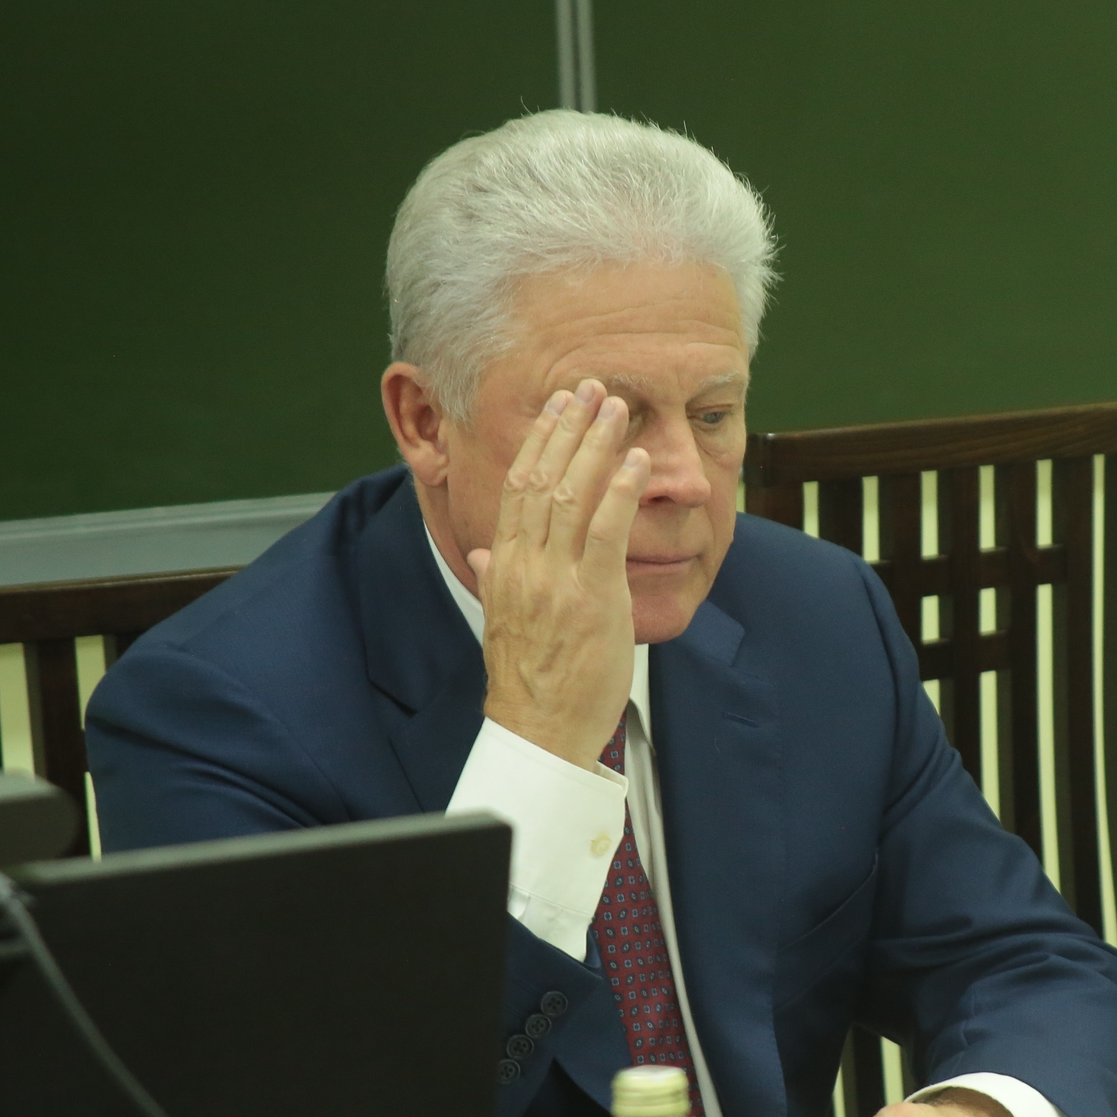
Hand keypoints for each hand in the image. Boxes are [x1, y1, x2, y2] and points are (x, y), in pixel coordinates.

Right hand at [470, 380, 651, 768]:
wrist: (539, 728)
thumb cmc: (532, 679)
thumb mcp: (503, 619)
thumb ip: (495, 576)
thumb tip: (481, 550)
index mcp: (504, 565)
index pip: (517, 487)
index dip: (538, 442)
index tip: (555, 408)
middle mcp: (525, 564)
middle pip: (542, 478)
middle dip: (567, 428)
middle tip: (589, 387)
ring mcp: (557, 579)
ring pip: (572, 494)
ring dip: (595, 445)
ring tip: (615, 408)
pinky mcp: (592, 598)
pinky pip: (606, 532)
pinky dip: (620, 490)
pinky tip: (635, 461)